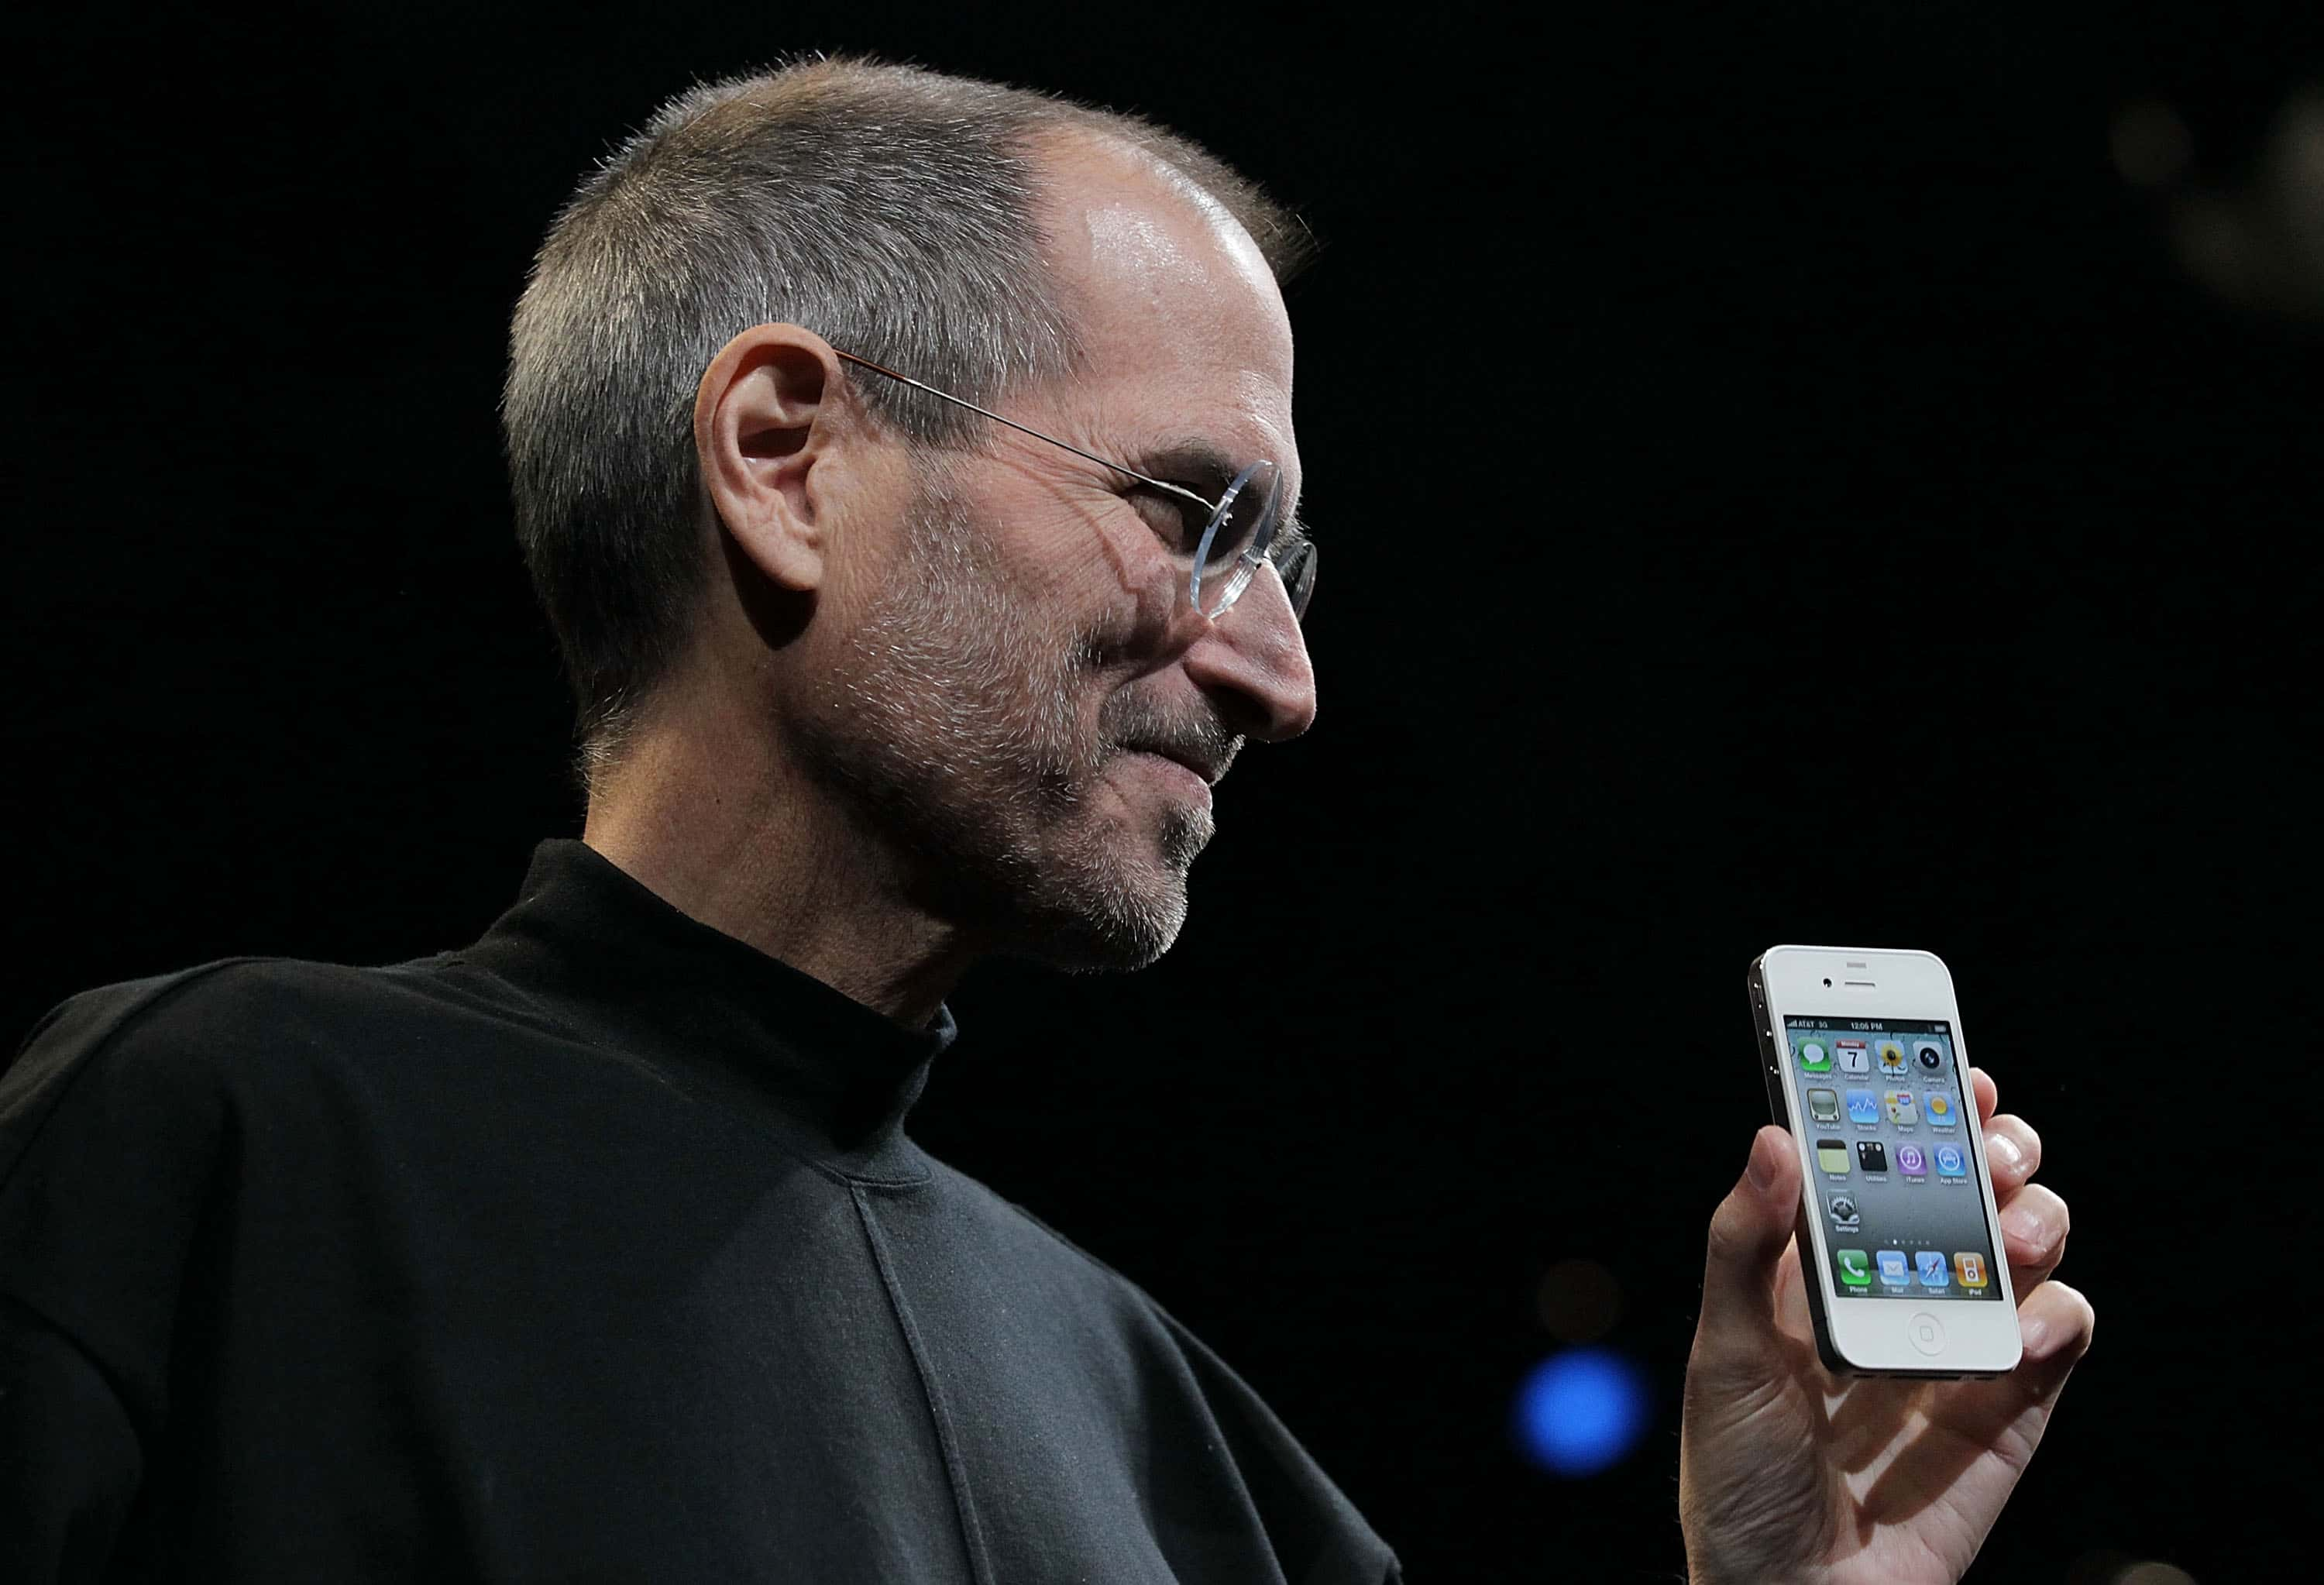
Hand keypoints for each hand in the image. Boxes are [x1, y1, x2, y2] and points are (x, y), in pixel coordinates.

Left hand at [1677, 1067, 2093, 1583]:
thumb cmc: (1739, 1482)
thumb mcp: (1724, 1354)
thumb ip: (1744, 1246)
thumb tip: (1770, 1137)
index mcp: (1820, 1267)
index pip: (1877, 1161)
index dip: (1912, 1105)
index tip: (1941, 1059)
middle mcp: (1897, 1292)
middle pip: (1966, 1187)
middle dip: (1990, 1143)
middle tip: (1987, 1135)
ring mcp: (1958, 1344)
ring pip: (2024, 1244)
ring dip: (2031, 1213)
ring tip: (2008, 1223)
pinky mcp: (2010, 1409)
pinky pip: (2057, 1334)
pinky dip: (2055, 1312)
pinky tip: (2020, 1321)